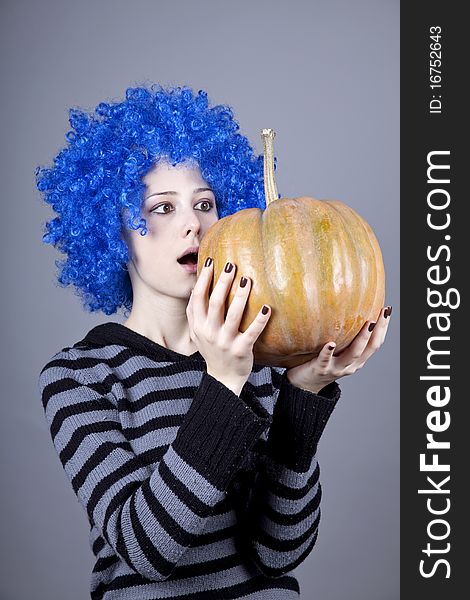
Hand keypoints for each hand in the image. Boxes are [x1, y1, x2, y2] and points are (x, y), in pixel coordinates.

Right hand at [186, 258, 271, 395]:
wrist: (223, 378)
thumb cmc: (212, 348)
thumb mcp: (198, 332)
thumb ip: (195, 312)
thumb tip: (197, 284)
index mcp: (198, 325)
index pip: (197, 298)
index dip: (203, 279)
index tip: (210, 262)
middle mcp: (209, 333)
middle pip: (215, 303)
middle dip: (223, 282)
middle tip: (232, 265)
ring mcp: (225, 342)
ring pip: (232, 316)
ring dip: (240, 297)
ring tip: (247, 280)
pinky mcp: (241, 350)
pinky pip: (251, 333)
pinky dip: (259, 321)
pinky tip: (266, 308)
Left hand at [286, 306, 392, 393]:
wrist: (304, 387)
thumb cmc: (320, 364)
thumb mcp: (337, 351)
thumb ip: (344, 337)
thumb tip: (347, 308)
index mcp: (356, 360)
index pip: (375, 343)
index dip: (383, 328)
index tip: (387, 311)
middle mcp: (350, 365)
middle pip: (370, 347)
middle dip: (378, 330)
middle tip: (383, 313)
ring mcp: (336, 368)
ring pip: (353, 354)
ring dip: (362, 339)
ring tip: (368, 324)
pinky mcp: (320, 369)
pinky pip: (325, 360)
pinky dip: (328, 352)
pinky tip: (331, 343)